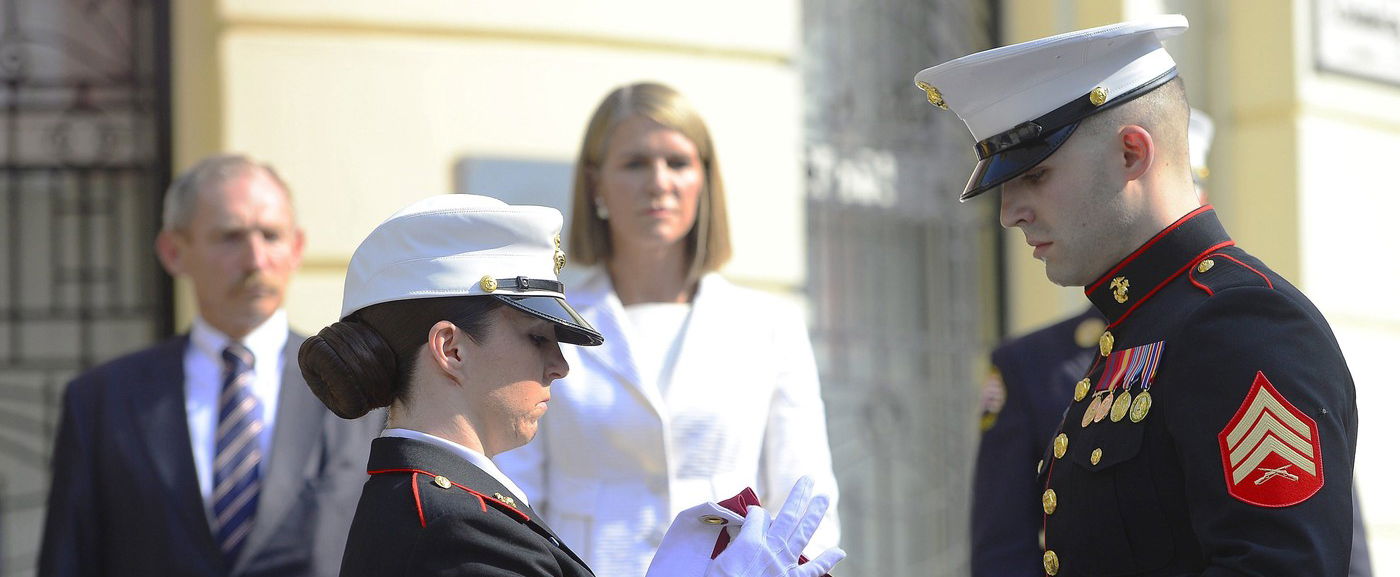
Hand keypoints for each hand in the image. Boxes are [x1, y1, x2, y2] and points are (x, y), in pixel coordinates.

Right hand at [704, 476, 845, 576]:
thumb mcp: (717, 560)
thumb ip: (732, 543)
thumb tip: (737, 533)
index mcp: (749, 542)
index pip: (757, 516)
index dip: (755, 512)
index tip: (752, 513)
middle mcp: (770, 549)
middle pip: (787, 516)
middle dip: (798, 496)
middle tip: (809, 479)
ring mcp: (784, 565)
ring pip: (802, 534)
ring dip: (814, 515)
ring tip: (824, 498)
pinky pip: (813, 571)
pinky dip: (827, 561)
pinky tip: (840, 551)